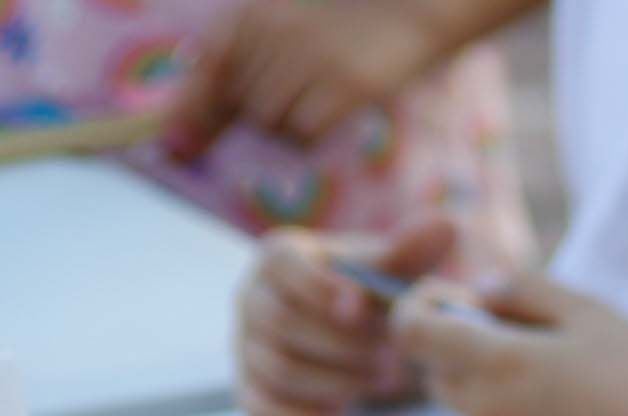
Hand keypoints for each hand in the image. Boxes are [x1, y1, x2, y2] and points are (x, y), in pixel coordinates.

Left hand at [159, 0, 453, 159]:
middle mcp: (277, 32)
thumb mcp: (288, 24)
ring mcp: (313, 59)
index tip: (173, 150)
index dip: (188, 110)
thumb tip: (193, 114)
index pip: (208, 64)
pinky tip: (329, 116)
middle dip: (247, 119)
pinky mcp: (348, 86)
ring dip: (284, 128)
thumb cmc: (350, 19)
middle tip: (282, 114)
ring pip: (269, 121)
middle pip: (239, 102)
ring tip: (314, 105)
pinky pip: (305, 132)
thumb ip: (243, 59)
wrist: (416, 6)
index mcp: (257, 12)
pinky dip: (308, 137)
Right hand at [232, 216, 455, 415]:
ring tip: (379, 379)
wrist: (356, 337)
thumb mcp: (391, 271)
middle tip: (390, 356)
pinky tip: (342, 410)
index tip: (362, 308)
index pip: (280, 263)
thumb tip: (444, 224)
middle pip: (279, 322)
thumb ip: (411, 251)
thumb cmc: (371, 295)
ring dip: (336, 381)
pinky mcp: (251, 387)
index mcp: (281, 257)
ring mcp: (246, 344)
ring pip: (277, 368)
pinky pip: (261, 409)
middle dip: (343, 345)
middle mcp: (252, 296)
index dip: (319, 287)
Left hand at [398, 277, 627, 415]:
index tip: (452, 303)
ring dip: (494, 395)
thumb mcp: (587, 312)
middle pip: (435, 377)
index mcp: (499, 361)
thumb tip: (479, 290)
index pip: (412, 332)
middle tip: (516, 343)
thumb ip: (521, 288)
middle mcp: (490, 412)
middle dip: (458, 354)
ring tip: (560, 390)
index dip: (418, 310)